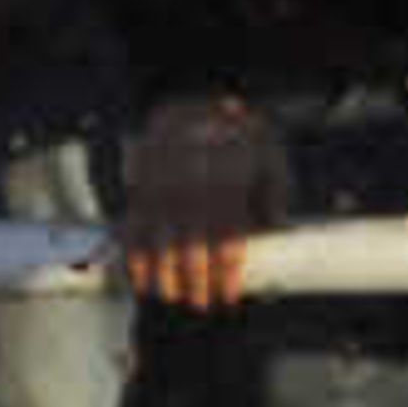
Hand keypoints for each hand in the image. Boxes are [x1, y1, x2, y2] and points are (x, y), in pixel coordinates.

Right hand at [119, 92, 290, 310]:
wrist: (196, 103)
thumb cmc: (240, 141)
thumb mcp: (268, 161)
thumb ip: (274, 197)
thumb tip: (275, 231)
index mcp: (227, 172)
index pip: (226, 231)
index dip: (227, 268)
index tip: (228, 295)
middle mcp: (191, 178)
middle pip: (191, 239)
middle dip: (195, 278)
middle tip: (201, 303)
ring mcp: (160, 179)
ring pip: (158, 234)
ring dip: (163, 271)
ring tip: (173, 295)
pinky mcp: (138, 181)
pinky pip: (132, 223)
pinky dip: (134, 253)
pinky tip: (141, 277)